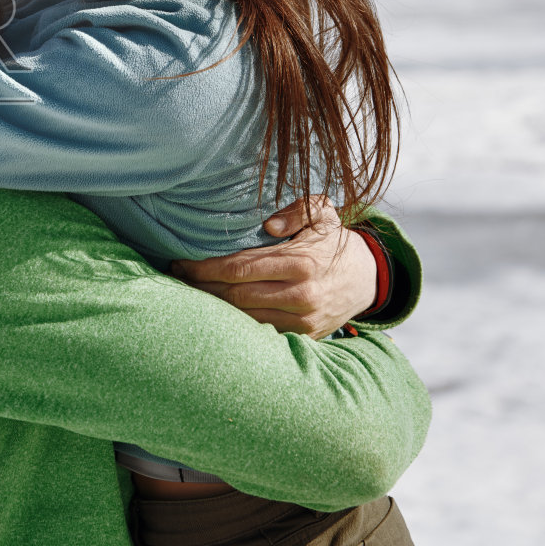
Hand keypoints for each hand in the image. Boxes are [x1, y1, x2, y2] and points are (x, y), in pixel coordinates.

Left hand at [168, 197, 377, 338]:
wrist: (368, 279)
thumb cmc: (334, 242)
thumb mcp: (323, 213)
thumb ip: (296, 210)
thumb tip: (269, 225)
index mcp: (300, 263)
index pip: (238, 268)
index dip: (204, 269)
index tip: (179, 264)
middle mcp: (301, 294)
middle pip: (235, 295)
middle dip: (201, 289)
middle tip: (176, 280)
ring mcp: (303, 319)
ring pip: (245, 318)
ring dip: (214, 309)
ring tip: (190, 295)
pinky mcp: (306, 336)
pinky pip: (262, 332)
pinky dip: (237, 325)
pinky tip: (217, 313)